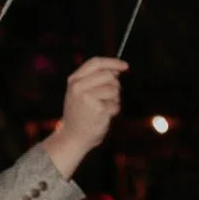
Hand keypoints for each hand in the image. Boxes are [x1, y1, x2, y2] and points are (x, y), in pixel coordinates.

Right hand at [43, 58, 123, 175]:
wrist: (74, 137)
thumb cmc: (81, 114)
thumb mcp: (81, 92)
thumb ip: (96, 79)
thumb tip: (116, 70)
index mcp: (74, 80)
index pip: (95, 62)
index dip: (112, 62)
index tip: (125, 66)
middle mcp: (78, 87)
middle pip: (108, 75)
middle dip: (115, 85)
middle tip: (110, 97)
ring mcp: (87, 97)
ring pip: (114, 89)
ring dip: (115, 99)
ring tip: (103, 108)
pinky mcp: (97, 109)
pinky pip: (116, 104)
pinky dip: (114, 110)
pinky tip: (104, 116)